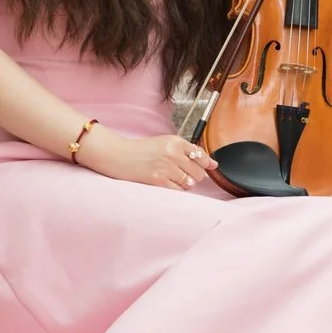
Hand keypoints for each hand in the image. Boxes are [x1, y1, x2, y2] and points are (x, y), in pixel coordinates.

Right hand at [77, 126, 217, 189]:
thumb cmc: (142, 150)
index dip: (206, 164)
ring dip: (185, 183)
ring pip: (190, 183)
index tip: (209, 168)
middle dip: (194, 175)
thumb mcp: (166, 143)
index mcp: (176, 141)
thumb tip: (213, 164)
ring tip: (172, 177)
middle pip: (199, 172)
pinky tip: (168, 183)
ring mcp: (166, 168)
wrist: (118, 155)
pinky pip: (179, 190)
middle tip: (182, 173)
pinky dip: (177, 190)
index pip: (202, 156)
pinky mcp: (158, 180)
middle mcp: (173, 153)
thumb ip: (188, 151)